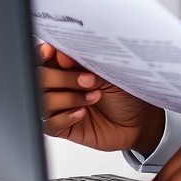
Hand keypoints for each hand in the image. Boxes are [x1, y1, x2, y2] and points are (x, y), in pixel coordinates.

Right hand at [38, 43, 164, 153]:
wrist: (140, 121)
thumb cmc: (127, 94)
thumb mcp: (109, 73)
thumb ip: (85, 64)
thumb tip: (61, 55)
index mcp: (68, 65)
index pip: (44, 57)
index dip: (42, 53)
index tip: (51, 52)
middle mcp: (60, 85)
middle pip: (40, 78)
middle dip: (62, 78)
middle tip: (88, 80)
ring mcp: (60, 107)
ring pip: (43, 101)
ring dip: (69, 98)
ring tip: (94, 97)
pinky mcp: (63, 127)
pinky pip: (50, 124)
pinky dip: (66, 117)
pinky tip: (82, 113)